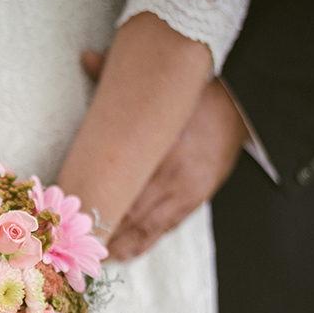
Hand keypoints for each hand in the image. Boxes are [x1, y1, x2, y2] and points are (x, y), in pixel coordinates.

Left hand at [80, 50, 247, 260]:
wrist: (244, 104)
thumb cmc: (196, 93)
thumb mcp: (162, 84)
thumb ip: (120, 73)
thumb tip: (86, 57)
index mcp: (160, 145)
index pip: (120, 180)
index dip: (94, 199)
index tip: (69, 211)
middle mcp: (173, 172)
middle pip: (129, 208)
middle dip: (102, 227)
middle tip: (73, 243)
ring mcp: (186, 188)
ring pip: (145, 225)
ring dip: (118, 242)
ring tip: (94, 256)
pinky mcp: (196, 198)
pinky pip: (165, 227)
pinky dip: (143, 242)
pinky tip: (124, 254)